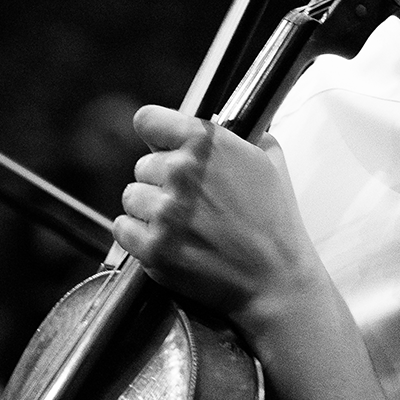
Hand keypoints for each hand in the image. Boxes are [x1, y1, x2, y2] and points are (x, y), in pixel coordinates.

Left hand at [116, 105, 323, 329]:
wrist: (276, 279)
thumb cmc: (275, 224)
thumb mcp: (270, 163)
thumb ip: (240, 137)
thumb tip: (221, 125)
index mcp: (208, 144)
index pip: (148, 120)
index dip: (157, 137)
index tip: (163, 148)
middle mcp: (182, 171)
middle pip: (142, 166)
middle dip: (162, 182)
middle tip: (194, 204)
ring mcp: (165, 210)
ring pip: (132, 197)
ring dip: (150, 210)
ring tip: (185, 226)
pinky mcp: (153, 246)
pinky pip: (122, 228)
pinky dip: (139, 236)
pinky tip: (171, 242)